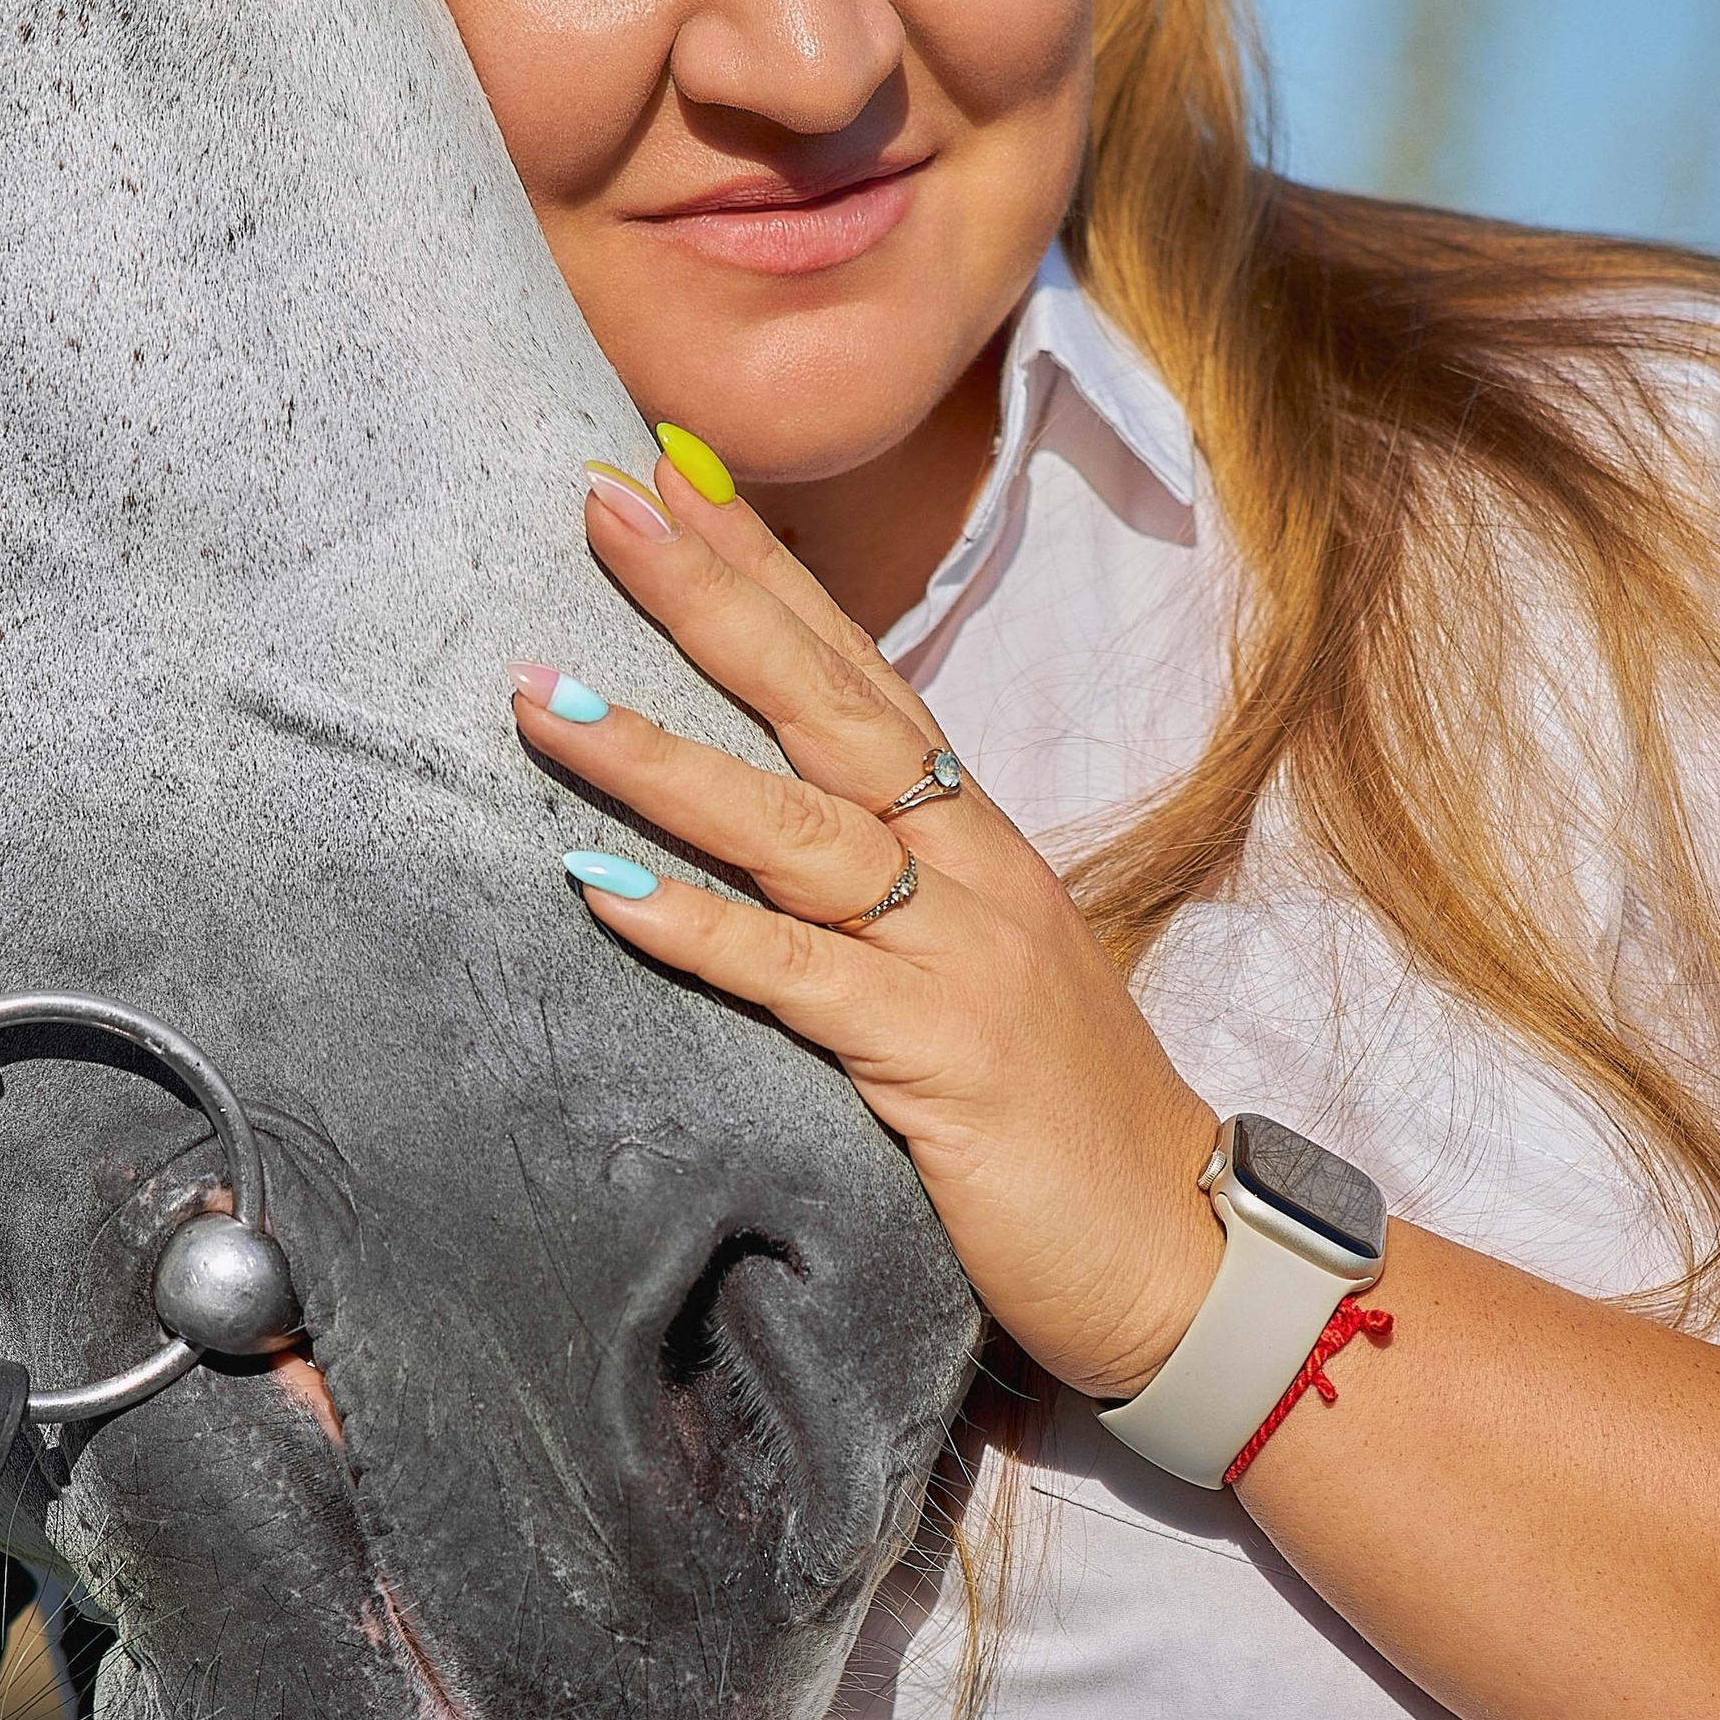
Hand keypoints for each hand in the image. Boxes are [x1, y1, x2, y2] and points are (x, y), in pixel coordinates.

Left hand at [516, 452, 1222, 1400]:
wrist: (1177, 1249)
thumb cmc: (1064, 1113)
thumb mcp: (982, 965)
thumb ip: (897, 889)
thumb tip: (784, 829)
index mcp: (976, 836)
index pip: (858, 670)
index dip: (769, 568)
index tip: (677, 469)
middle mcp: (969, 867)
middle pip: (823, 702)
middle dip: (708, 596)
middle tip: (600, 497)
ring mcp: (956, 954)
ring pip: (790, 825)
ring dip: (659, 753)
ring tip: (543, 693)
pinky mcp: (933, 1056)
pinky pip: (790, 975)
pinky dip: (694, 926)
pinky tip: (595, 887)